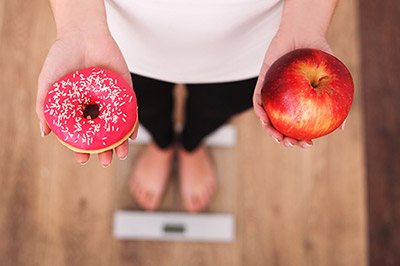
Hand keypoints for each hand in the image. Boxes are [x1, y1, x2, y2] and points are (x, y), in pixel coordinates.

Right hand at [36, 28, 137, 165]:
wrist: (82, 34)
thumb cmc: (62, 57)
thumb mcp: (48, 83)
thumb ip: (44, 107)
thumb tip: (45, 133)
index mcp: (78, 108)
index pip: (82, 134)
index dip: (82, 148)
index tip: (82, 159)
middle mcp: (96, 107)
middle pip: (102, 134)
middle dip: (104, 150)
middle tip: (105, 161)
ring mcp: (111, 100)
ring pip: (118, 126)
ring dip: (120, 142)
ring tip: (119, 154)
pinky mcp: (126, 91)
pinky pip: (131, 110)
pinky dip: (132, 124)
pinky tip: (131, 136)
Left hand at [253, 31, 344, 147]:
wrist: (303, 33)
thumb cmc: (319, 55)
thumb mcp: (332, 77)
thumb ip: (335, 100)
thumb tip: (341, 127)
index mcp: (300, 103)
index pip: (299, 126)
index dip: (301, 139)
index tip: (308, 144)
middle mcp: (285, 102)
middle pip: (281, 126)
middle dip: (284, 139)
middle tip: (291, 143)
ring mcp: (272, 94)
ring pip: (267, 118)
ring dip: (270, 130)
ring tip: (278, 137)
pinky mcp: (262, 84)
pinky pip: (258, 100)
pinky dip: (260, 110)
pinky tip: (264, 117)